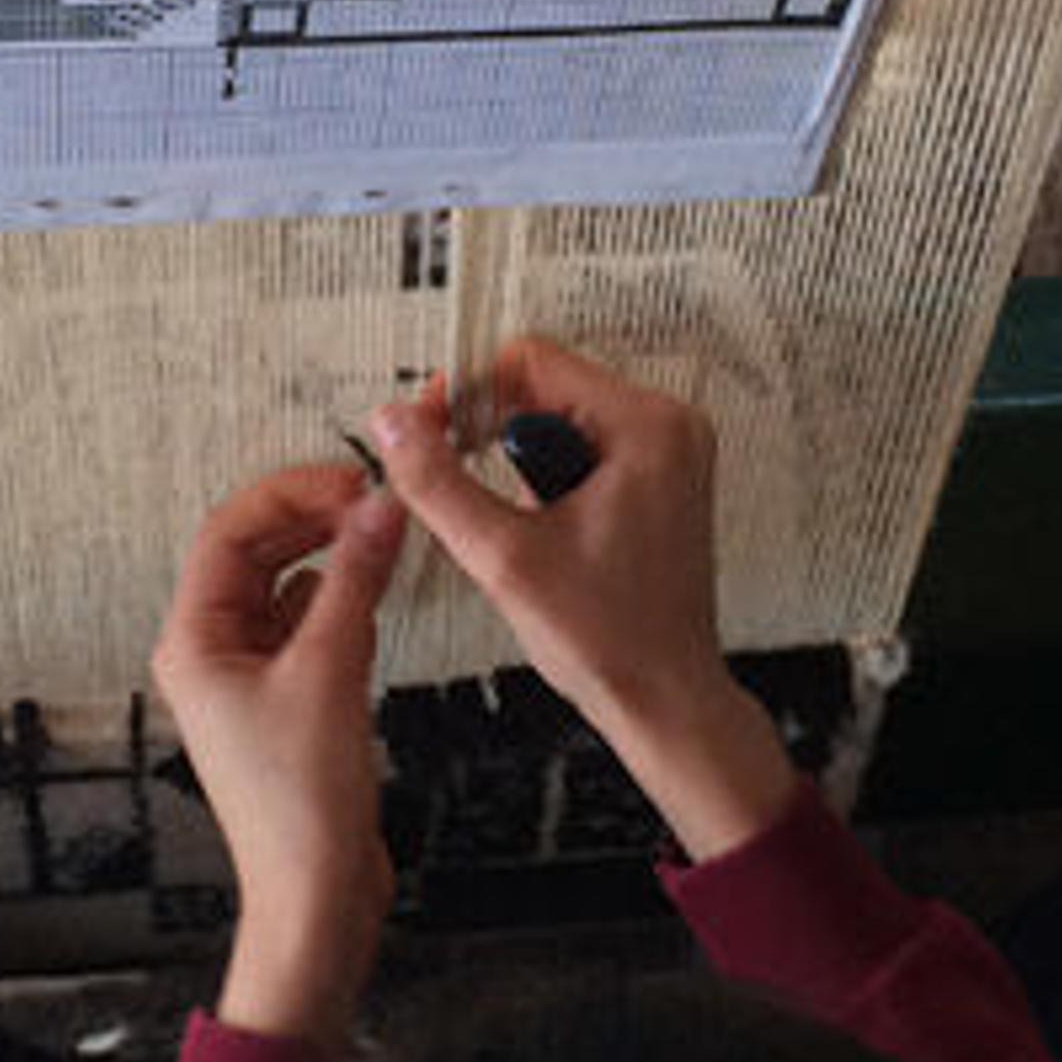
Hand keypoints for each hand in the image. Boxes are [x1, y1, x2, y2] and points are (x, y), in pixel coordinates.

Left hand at [149, 462, 406, 1043]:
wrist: (316, 895)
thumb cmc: (300, 807)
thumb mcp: (331, 671)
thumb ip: (356, 580)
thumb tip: (379, 508)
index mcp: (193, 641)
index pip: (229, 532)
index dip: (291, 495)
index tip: (352, 483)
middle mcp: (211, 654)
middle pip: (255, 552)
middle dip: (313, 520)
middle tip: (374, 504)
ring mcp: (248, 679)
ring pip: (285, 587)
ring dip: (330, 558)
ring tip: (381, 541)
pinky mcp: (287, 701)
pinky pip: (308, 626)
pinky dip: (340, 602)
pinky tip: (372, 600)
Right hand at [365, 339, 796, 863]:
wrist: (664, 700)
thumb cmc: (614, 642)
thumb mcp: (505, 558)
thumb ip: (438, 483)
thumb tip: (394, 426)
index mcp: (648, 428)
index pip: (531, 361)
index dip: (465, 394)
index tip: (428, 433)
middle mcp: (668, 429)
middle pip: (542, 385)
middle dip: (488, 432)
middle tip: (453, 483)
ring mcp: (665, 455)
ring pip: (554, 419)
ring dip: (512, 461)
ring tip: (507, 526)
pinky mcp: (654, 482)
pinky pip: (578, 449)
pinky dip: (540, 479)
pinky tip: (534, 532)